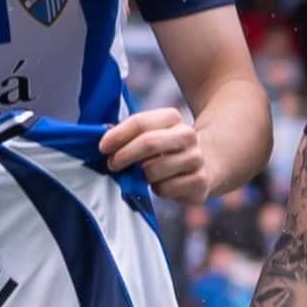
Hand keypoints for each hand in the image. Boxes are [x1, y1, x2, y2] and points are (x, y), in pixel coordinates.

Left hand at [96, 104, 212, 203]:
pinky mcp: (199, 181)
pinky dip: (156, 189)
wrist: (204, 166)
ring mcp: (196, 158)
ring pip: (153, 169)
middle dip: (124, 155)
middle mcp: (187, 135)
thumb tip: (103, 137)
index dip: (117, 135)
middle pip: (148, 143)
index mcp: (172, 118)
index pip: (140, 122)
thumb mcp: (149, 135)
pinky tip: (160, 183)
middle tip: (112, 164)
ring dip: (140, 175)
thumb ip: (127, 135)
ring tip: (142, 174)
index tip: (103, 147)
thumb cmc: (165, 150)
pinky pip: (164, 188)